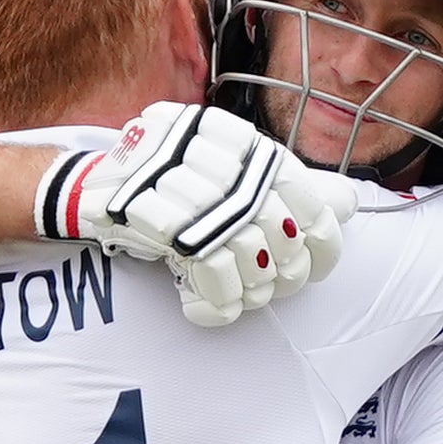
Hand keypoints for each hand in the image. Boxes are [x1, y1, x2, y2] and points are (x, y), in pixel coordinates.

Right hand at [34, 103, 355, 323]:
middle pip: (278, 225)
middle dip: (285, 270)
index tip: (317, 265)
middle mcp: (212, 151)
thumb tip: (350, 201)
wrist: (92, 190)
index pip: (300, 189)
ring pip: (250, 250)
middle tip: (272, 288)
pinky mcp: (156, 214)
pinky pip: (211, 267)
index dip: (320, 235)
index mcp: (235, 138)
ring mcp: (183, 180)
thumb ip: (286, 188)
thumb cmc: (168, 188)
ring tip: (242, 298)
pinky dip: (219, 297)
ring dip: (252, 288)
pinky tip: (212, 305)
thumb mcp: (228, 178)